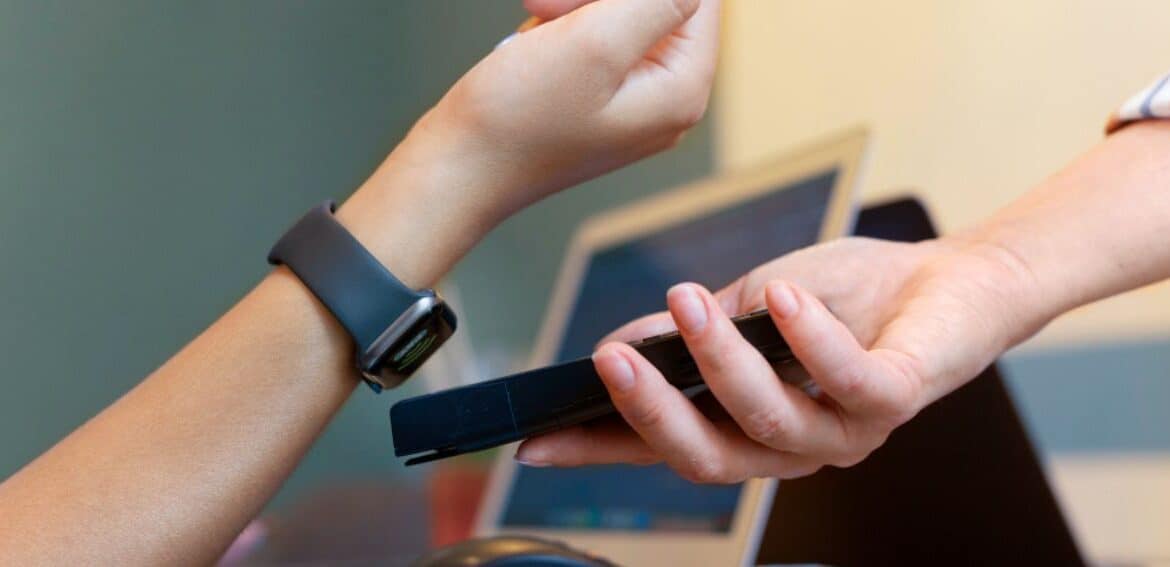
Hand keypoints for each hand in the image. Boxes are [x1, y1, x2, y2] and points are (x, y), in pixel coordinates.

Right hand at [418, 0, 719, 213]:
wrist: (457, 168)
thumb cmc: (516, 118)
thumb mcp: (595, 42)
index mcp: (683, 90)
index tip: (580, 5)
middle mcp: (669, 99)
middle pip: (661, 4)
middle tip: (541, 7)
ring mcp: (635, 100)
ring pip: (623, 14)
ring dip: (574, 6)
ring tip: (534, 23)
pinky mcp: (599, 98)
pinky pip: (597, 36)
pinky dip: (564, 25)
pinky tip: (533, 42)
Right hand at [515, 236, 1044, 481]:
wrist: (950, 276)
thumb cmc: (845, 295)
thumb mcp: (750, 304)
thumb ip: (693, 332)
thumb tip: (619, 341)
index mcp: (751, 428)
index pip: (668, 447)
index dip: (603, 451)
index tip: (539, 445)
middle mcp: (793, 446)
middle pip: (708, 459)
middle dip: (651, 413)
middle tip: (609, 360)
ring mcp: (844, 431)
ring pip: (768, 423)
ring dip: (720, 363)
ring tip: (687, 306)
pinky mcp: (896, 398)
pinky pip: (845, 380)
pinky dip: (809, 339)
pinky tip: (784, 298)